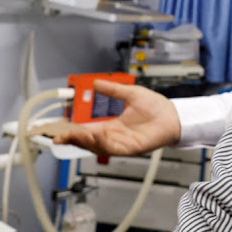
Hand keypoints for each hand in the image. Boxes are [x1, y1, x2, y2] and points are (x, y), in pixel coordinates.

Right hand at [53, 79, 180, 155]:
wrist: (174, 114)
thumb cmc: (156, 107)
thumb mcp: (130, 94)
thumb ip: (113, 90)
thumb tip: (96, 82)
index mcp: (112, 126)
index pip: (87, 131)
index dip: (72, 132)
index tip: (58, 130)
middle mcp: (114, 137)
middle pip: (88, 142)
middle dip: (73, 140)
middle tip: (59, 136)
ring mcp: (122, 144)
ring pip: (98, 147)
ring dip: (86, 142)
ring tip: (75, 135)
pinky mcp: (132, 148)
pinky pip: (114, 148)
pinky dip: (103, 143)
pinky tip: (95, 135)